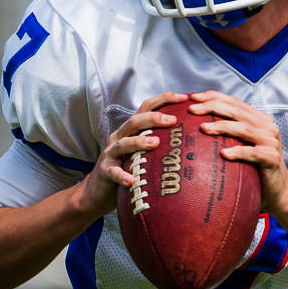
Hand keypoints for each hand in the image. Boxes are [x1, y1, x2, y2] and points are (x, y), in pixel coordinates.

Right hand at [70, 92, 187, 217]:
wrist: (97, 190)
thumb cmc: (126, 168)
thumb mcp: (141, 152)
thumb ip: (158, 142)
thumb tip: (189, 138)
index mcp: (130, 130)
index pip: (146, 108)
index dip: (163, 99)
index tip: (184, 98)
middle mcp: (119, 137)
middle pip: (134, 121)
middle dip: (153, 118)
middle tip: (172, 120)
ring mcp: (110, 154)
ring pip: (123, 143)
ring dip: (139, 141)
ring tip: (156, 143)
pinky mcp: (105, 171)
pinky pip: (114, 173)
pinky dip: (122, 176)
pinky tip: (131, 181)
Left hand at [188, 90, 287, 243]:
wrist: (278, 191)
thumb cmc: (254, 169)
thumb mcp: (242, 146)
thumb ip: (228, 134)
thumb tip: (196, 127)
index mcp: (258, 120)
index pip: (233, 102)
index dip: (213, 97)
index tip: (192, 97)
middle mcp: (266, 127)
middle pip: (236, 111)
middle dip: (212, 107)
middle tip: (192, 109)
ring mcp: (270, 142)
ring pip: (244, 128)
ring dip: (222, 126)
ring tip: (202, 128)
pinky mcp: (272, 158)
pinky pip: (253, 153)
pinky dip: (238, 152)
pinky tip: (223, 154)